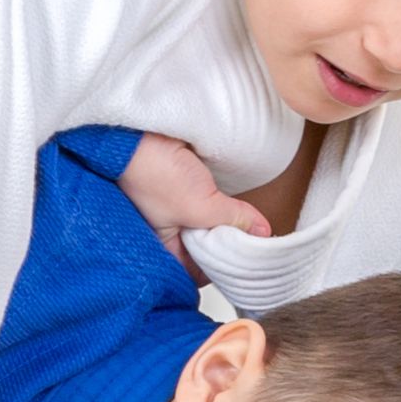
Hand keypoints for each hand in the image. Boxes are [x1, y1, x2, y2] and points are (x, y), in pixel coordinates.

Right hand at [115, 133, 271, 272]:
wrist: (138, 130)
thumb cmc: (153, 173)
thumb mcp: (201, 205)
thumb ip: (233, 219)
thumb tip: (261, 232)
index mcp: (163, 245)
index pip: (195, 272)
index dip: (220, 268)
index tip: (247, 259)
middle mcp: (168, 229)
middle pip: (205, 248)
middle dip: (227, 244)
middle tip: (252, 239)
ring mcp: (174, 206)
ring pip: (208, 223)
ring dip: (225, 219)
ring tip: (245, 218)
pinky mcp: (181, 183)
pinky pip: (206, 199)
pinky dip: (219, 199)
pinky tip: (230, 195)